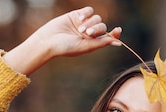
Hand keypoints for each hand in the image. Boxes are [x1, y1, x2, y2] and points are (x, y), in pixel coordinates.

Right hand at [4, 6, 121, 74]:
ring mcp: (83, 24)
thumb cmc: (66, 47)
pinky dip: (86, 13)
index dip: (114, 34)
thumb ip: (101, 43)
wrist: (48, 40)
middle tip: (86, 33)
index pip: (108, 37)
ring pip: (96, 18)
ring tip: (80, 28)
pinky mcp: (76, 15)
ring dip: (90, 22)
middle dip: (97, 28)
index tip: (118, 30)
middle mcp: (89, 34)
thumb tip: (118, 43)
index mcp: (92, 43)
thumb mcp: (85, 47)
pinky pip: (88, 10)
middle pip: (102, 26)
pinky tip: (79, 18)